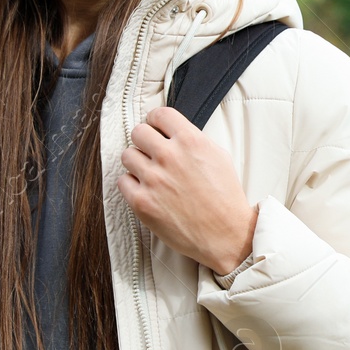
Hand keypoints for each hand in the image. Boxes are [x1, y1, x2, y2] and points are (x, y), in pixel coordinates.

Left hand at [118, 107, 256, 275]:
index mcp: (191, 141)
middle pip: (138, 132)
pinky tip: (147, 190)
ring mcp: (153, 179)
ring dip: (137, 162)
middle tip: (152, 153)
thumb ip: (193, 139)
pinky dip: (132, 184)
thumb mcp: (219, 156)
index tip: (156, 129)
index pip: (159, 114)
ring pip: (127, 155)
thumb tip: (173, 132)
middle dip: (145, 141)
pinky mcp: (142, 202)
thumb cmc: (225, 197)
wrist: (226, 234)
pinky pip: (123, 181)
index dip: (156, 121)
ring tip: (149, 173)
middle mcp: (169, 157)